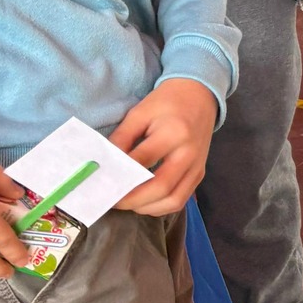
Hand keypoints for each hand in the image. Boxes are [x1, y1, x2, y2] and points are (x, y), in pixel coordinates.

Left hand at [111, 79, 218, 215]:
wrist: (199, 95)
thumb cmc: (166, 102)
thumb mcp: (139, 113)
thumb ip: (122, 138)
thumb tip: (106, 165)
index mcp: (173, 133)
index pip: (142, 161)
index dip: (121, 176)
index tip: (102, 185)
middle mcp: (189, 153)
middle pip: (161, 187)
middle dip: (133, 200)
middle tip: (112, 201)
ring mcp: (197, 166)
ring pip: (174, 200)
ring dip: (148, 207)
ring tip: (128, 203)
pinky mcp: (200, 174)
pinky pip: (181, 199)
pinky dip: (161, 206)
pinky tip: (145, 202)